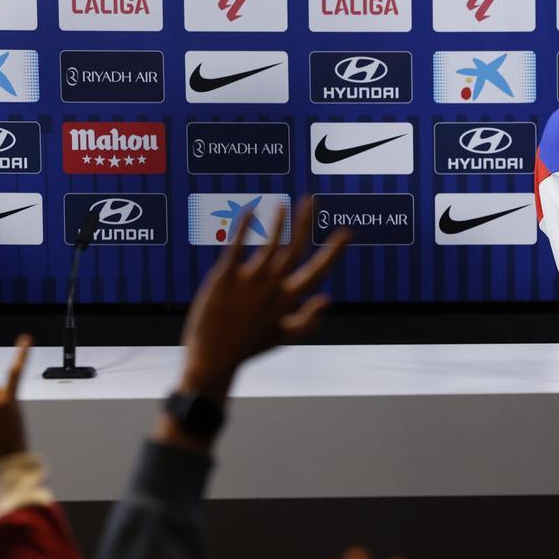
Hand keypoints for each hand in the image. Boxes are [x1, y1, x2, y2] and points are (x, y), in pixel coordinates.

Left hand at [178, 197, 347, 401]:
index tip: (346, 233)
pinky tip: (249, 210)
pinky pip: (236, 248)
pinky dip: (244, 228)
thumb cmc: (249, 347)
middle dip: (305, 223)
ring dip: (278, 222)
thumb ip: (308, 320)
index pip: (316, 271)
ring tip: (284, 204)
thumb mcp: (284, 337)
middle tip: (312, 200)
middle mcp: (272, 287)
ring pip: (269, 244)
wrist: (213, 359)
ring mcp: (248, 282)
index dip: (333, 251)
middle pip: (294, 249)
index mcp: (288, 300)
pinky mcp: (224, 279)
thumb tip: (328, 299)